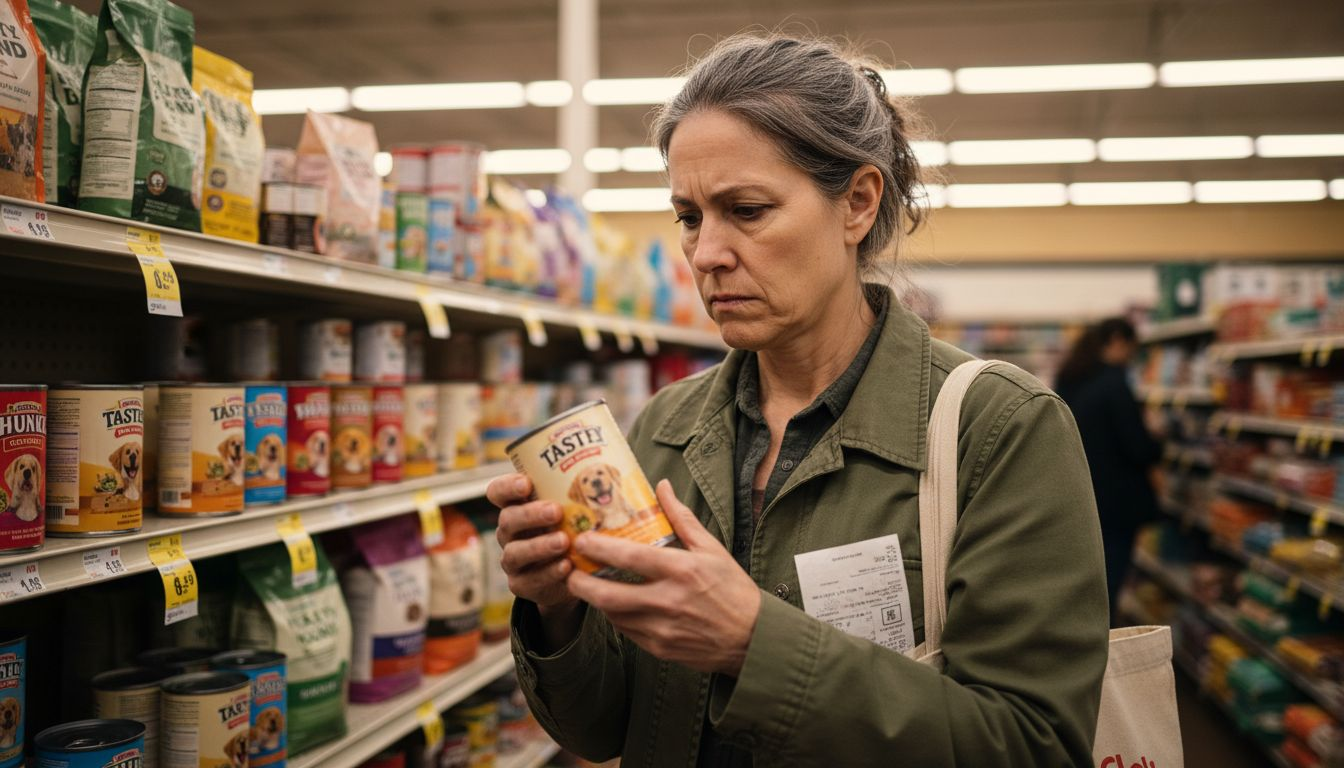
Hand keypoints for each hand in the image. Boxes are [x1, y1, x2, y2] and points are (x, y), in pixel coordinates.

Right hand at [487, 473, 582, 647]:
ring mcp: (514, 558)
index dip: (508, 486)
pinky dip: (548, 573)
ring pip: (515, 551)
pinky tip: (567, 567)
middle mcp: (510, 531)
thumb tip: (657, 483)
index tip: (527, 483)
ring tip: (563, 542)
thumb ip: (596, 494)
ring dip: (539, 546)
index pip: (499, 492)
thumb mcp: (579, 510)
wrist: (572, 574)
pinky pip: (530, 579)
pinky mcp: (522, 584)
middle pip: (508, 519)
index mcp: (519, 506)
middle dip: (531, 514)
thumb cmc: (577, 531)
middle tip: (556, 512)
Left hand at [566, 479, 761, 676]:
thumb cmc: (733, 590)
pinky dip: (616, 616)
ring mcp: (662, 629)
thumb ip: (681, 518)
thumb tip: (662, 487)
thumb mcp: (712, 549)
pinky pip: (626, 632)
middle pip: (609, 595)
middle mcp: (669, 601)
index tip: (581, 540)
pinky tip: (613, 604)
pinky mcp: (660, 649)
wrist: (752, 639)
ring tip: (586, 584)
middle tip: (570, 570)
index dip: (599, 548)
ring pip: (613, 615)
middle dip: (581, 583)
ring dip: (596, 600)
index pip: (630, 558)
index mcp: (682, 571)